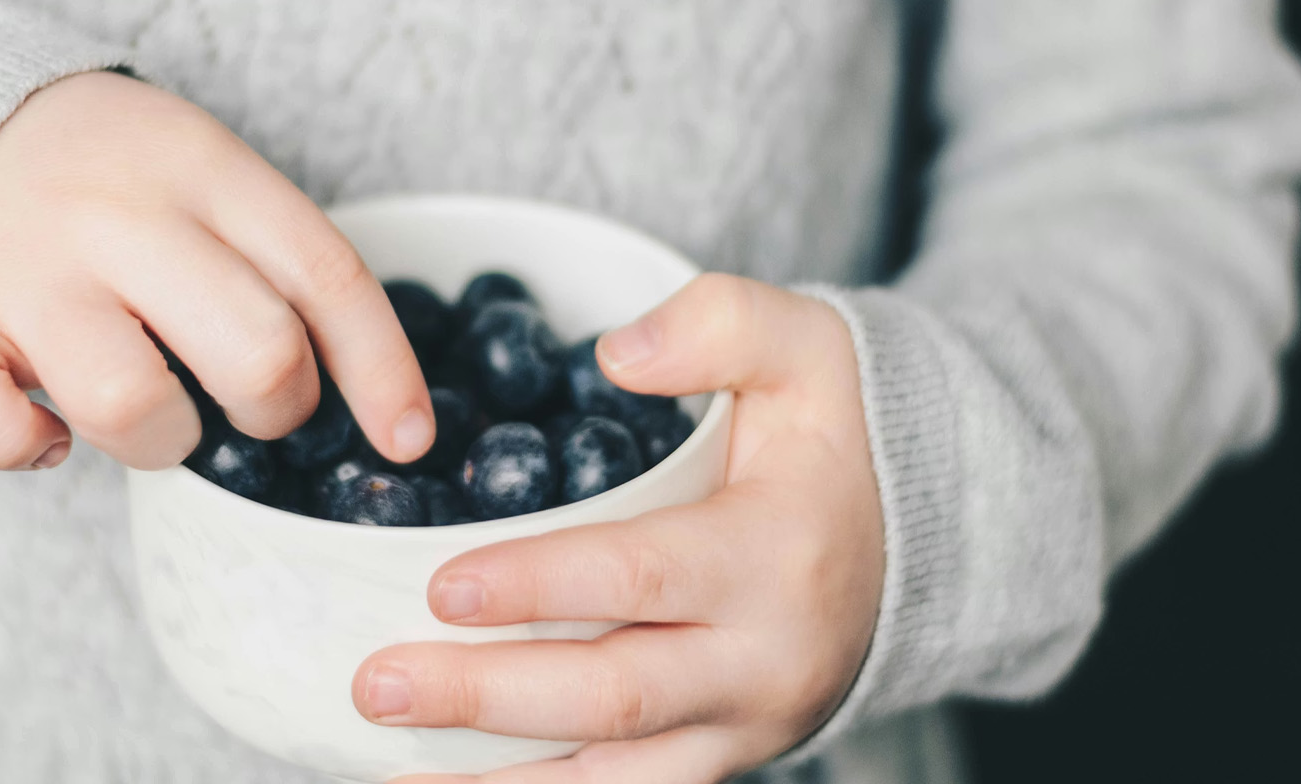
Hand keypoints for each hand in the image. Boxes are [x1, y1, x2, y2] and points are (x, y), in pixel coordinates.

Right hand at [0, 71, 432, 469]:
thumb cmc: (121, 186)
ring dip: (164, 444)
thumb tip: (388, 413)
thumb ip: (283, 265)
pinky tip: (49, 432)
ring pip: (133, 405)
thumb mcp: (213, 181)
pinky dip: (24, 448)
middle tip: (247, 402)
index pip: (326, 277)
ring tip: (153, 417)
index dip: (382, 372)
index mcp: (205, 169)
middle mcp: (119, 214)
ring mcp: (26, 269)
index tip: (406, 439)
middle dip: (275, 410)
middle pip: (256, 354)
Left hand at [353, 274, 885, 782]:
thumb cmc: (838, 440)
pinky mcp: (722, 758)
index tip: (440, 585)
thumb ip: (720, 324)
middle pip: (612, 698)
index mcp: (775, 556)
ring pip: (612, 779)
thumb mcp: (810, 350)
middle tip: (376, 682)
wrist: (924, 543)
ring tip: (391, 767)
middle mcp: (763, 661)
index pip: (641, 578)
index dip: (538, 586)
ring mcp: (744, 726)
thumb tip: (614, 358)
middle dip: (486, 698)